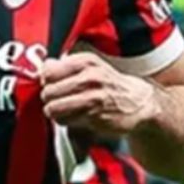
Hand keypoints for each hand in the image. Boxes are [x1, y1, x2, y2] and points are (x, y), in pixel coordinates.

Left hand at [39, 53, 153, 134]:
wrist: (139, 103)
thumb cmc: (110, 85)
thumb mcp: (92, 67)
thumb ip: (66, 66)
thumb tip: (44, 65)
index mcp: (86, 61)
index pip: (48, 71)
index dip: (48, 81)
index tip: (54, 85)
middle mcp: (89, 76)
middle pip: (48, 91)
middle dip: (50, 99)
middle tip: (60, 100)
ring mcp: (92, 96)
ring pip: (53, 108)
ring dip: (55, 112)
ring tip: (66, 110)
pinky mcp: (93, 116)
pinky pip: (65, 120)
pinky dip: (65, 121)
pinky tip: (75, 118)